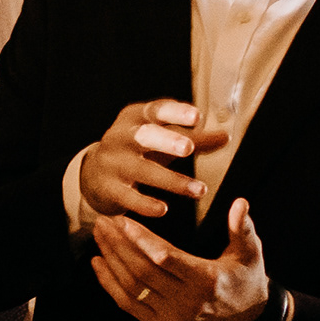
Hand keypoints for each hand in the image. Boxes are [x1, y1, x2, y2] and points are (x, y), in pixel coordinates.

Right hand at [79, 97, 223, 221]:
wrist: (93, 174)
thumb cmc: (138, 150)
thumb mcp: (163, 139)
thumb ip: (194, 139)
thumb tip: (226, 137)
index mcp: (136, 117)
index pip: (156, 110)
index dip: (176, 113)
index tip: (197, 117)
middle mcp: (121, 136)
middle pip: (145, 136)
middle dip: (167, 141)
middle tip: (188, 148)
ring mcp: (113, 163)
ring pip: (143, 170)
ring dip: (172, 181)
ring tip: (200, 190)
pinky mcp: (109, 188)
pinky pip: (128, 197)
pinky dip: (146, 204)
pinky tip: (164, 210)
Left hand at [88, 201, 272, 320]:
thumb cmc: (246, 279)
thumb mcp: (250, 252)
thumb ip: (242, 227)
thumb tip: (240, 202)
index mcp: (206, 280)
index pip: (166, 258)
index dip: (141, 239)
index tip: (122, 221)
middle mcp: (187, 302)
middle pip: (142, 271)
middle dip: (118, 244)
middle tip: (103, 221)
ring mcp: (171, 317)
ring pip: (132, 287)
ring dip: (111, 260)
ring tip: (99, 236)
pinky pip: (128, 304)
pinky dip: (110, 284)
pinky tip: (98, 262)